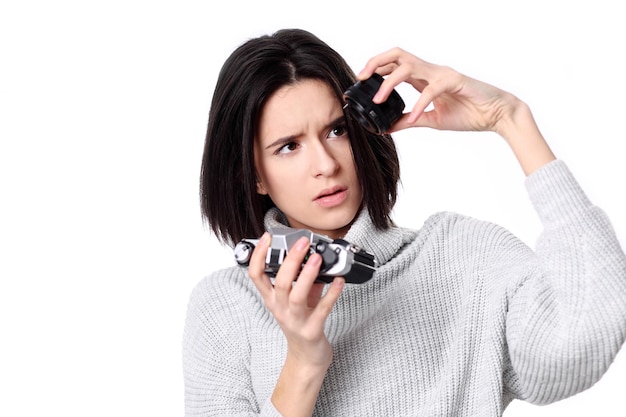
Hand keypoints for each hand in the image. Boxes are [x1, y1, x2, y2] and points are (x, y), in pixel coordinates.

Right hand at [247, 232, 344, 367]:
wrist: (306, 357)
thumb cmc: (300, 324)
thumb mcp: (297, 299)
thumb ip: (303, 279)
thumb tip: (314, 257)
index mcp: (272, 299)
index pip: (256, 275)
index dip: (259, 255)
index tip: (267, 237)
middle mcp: (280, 309)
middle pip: (279, 282)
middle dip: (291, 260)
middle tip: (302, 243)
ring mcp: (295, 320)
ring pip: (296, 295)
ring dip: (307, 275)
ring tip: (318, 259)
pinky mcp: (312, 330)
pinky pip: (322, 309)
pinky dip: (331, 293)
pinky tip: (339, 281)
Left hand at [358, 47, 555, 174]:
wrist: (497, 115)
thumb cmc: (468, 113)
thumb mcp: (431, 120)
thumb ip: (409, 121)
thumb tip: (387, 127)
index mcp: (424, 78)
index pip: (394, 65)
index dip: (375, 69)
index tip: (359, 83)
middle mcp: (430, 71)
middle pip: (397, 54)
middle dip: (375, 63)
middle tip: (360, 79)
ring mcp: (441, 74)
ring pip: (408, 67)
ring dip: (389, 82)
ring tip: (378, 100)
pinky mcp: (454, 81)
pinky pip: (430, 90)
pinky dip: (419, 105)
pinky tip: (412, 118)